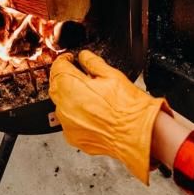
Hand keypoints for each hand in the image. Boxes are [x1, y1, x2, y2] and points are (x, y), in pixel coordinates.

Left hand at [49, 50, 171, 183]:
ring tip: (90, 96)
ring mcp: (68, 124)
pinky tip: (92, 113)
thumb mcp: (113, 75)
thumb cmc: (128, 107)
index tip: (69, 59)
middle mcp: (66, 107)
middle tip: (78, 75)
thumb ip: (93, 62)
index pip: (58, 68)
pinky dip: (76, 115)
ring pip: (61, 105)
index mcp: (73, 87)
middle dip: (64, 78)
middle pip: (55, 86)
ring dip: (69, 98)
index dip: (63, 60)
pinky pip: (68, 122)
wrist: (137, 133)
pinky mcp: (74, 138)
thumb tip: (84, 57)